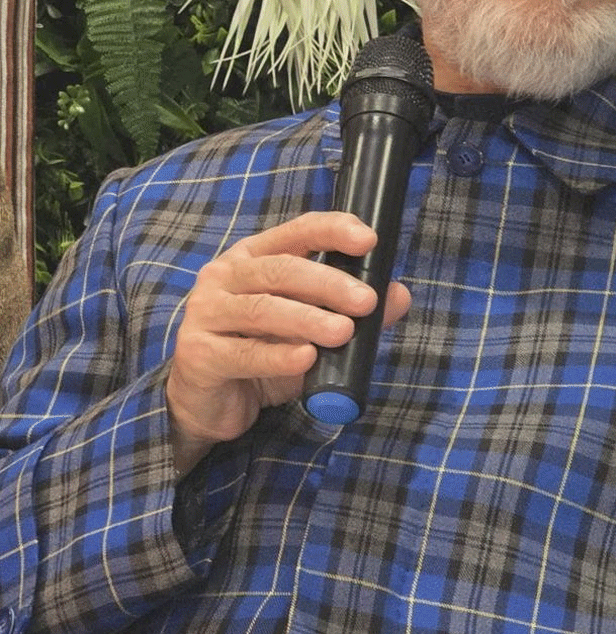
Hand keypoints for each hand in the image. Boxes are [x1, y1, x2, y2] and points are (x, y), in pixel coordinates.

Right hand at [165, 212, 410, 474]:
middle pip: (281, 270)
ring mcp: (206, 313)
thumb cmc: (259, 352)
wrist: (206, 402)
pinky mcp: (199, 354)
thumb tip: (399, 296)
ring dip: (308, 319)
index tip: (369, 240)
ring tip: (343, 332)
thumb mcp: (308, 330)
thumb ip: (350, 311)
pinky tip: (306, 359)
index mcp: (254, 257)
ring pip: (262, 309)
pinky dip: (278, 356)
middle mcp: (225, 275)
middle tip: (366, 301)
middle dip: (328, 283)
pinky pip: (244, 353)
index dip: (332, 231)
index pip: (296, 231)